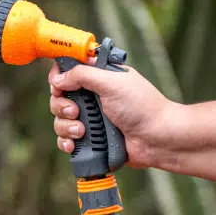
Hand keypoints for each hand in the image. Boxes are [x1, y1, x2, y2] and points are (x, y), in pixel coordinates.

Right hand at [48, 61, 174, 168]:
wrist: (158, 139)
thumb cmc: (142, 107)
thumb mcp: (111, 82)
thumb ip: (82, 75)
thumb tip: (57, 79)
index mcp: (99, 78)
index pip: (69, 71)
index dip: (59, 77)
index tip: (58, 84)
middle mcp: (93, 97)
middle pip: (59, 97)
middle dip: (61, 105)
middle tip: (75, 111)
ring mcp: (92, 119)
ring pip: (60, 119)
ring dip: (65, 125)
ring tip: (82, 131)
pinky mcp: (92, 139)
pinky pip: (67, 139)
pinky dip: (66, 141)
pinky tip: (74, 143)